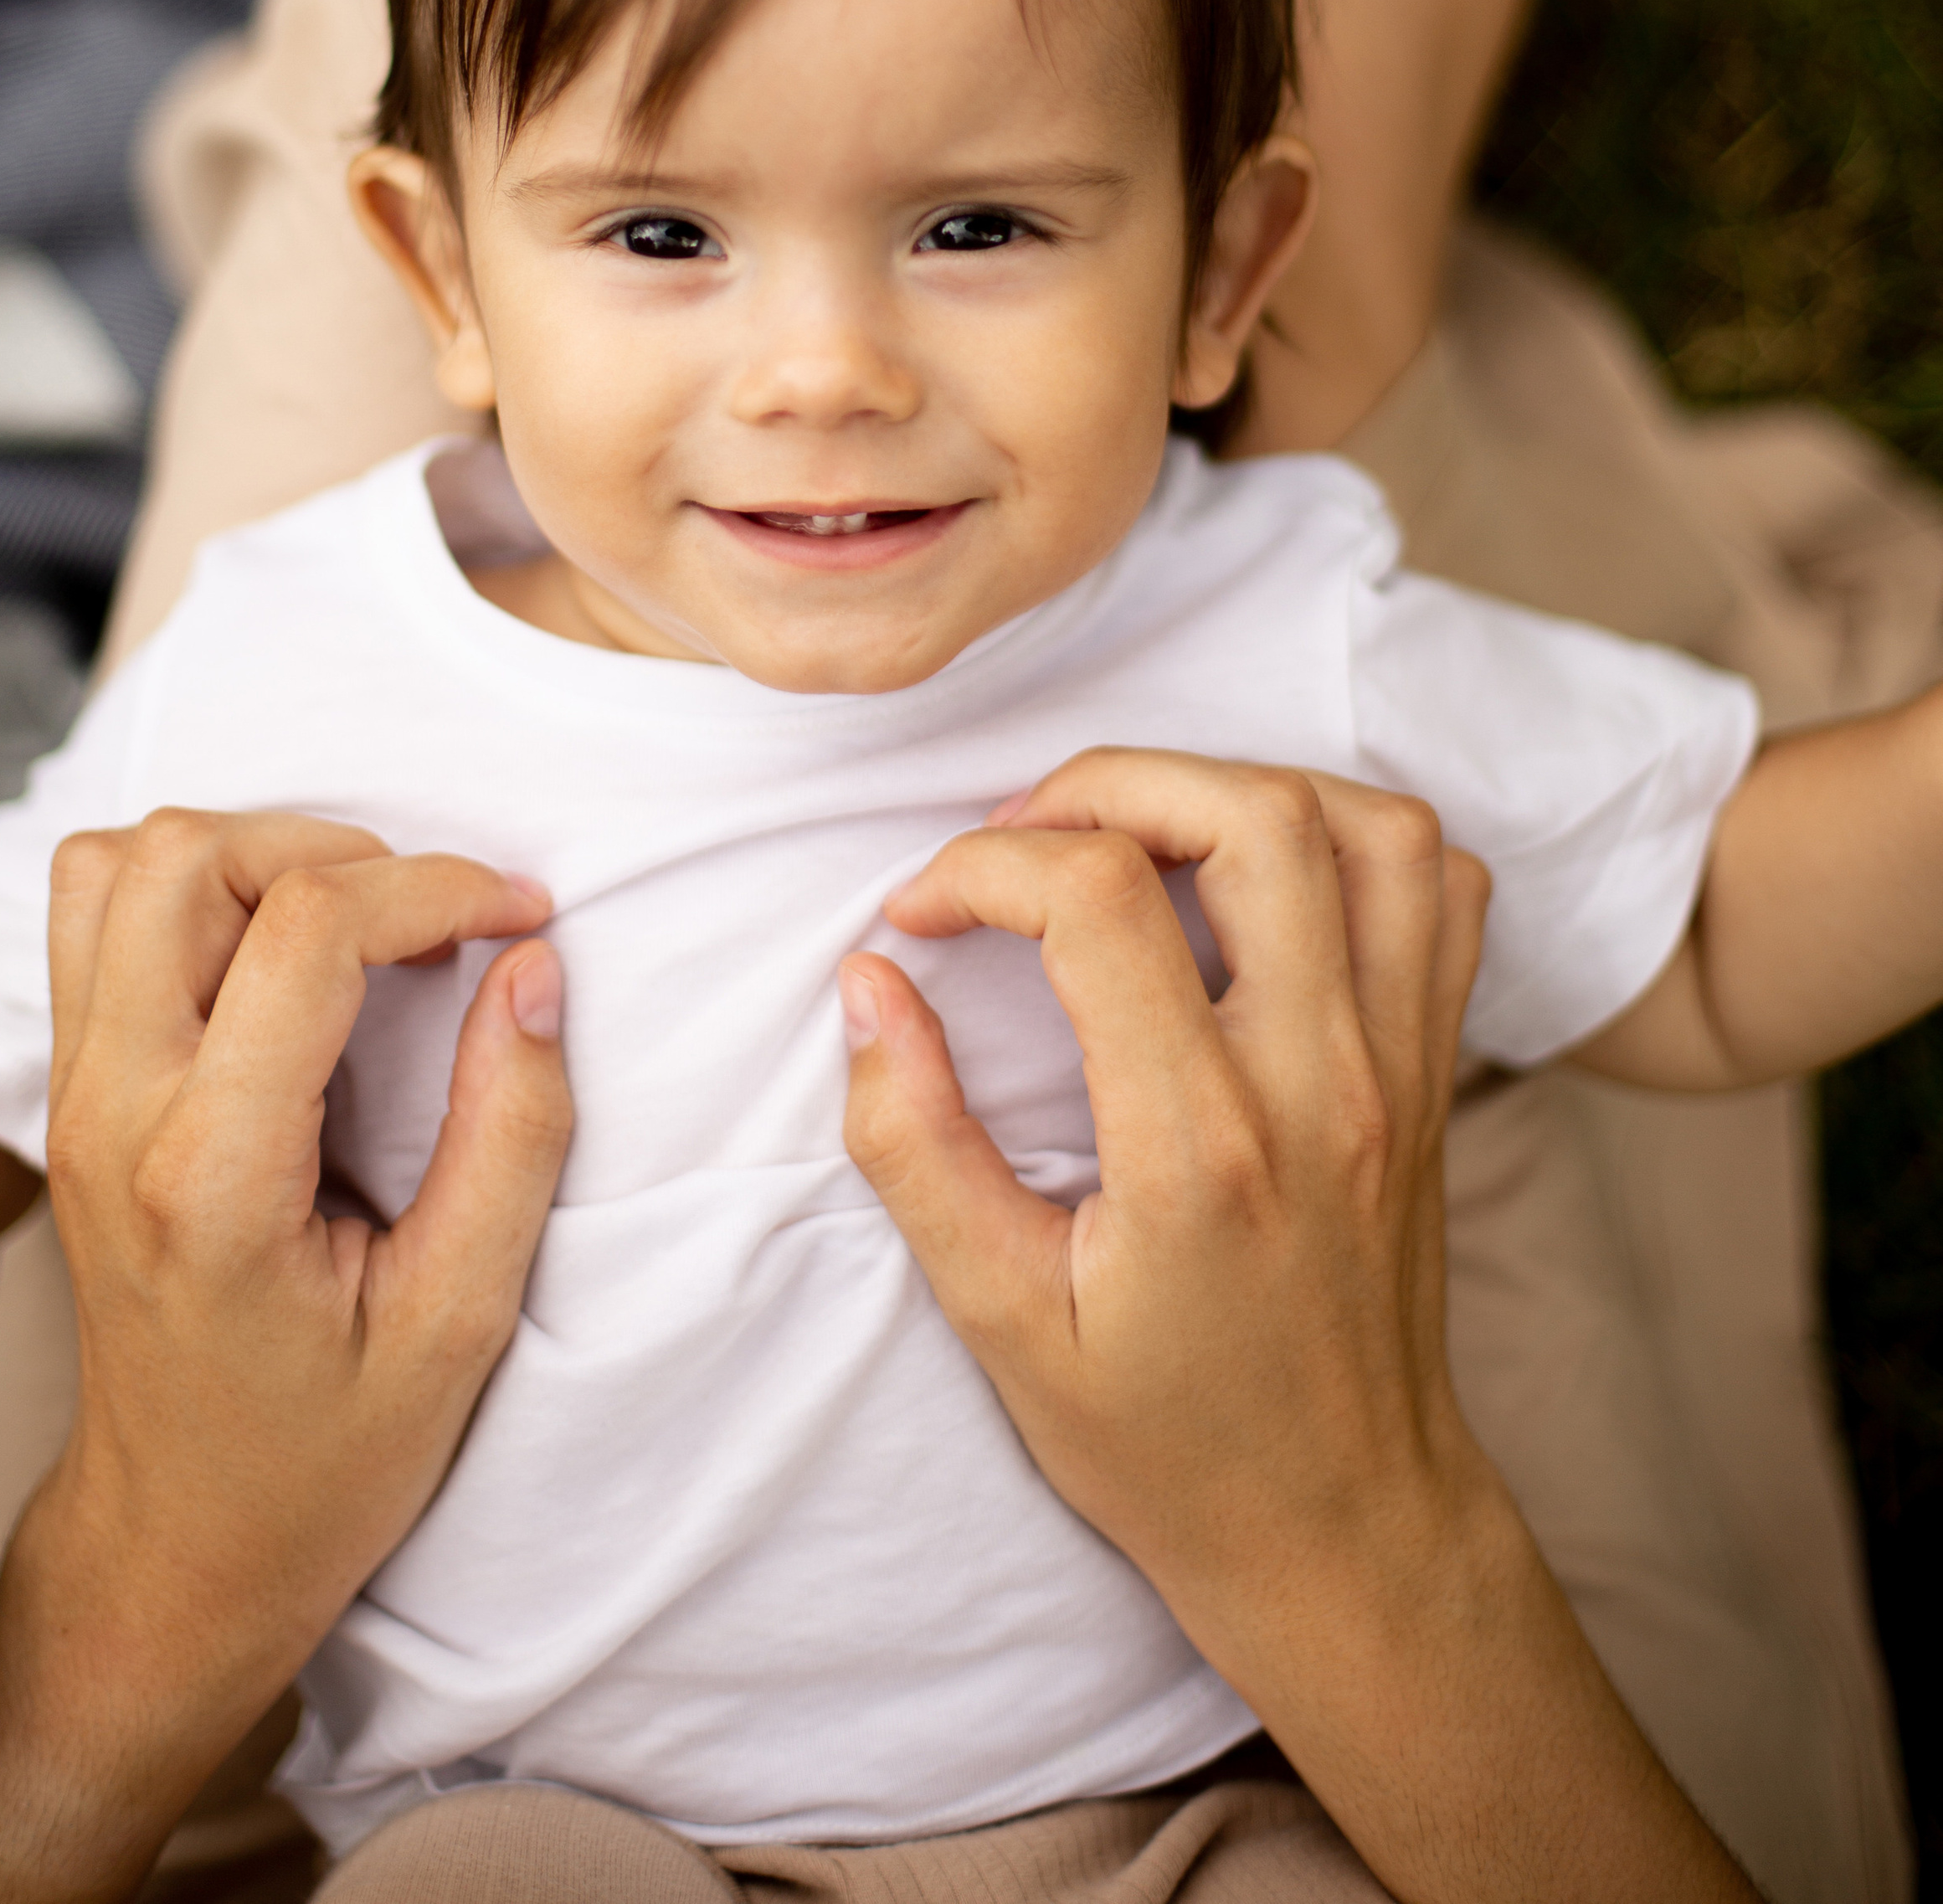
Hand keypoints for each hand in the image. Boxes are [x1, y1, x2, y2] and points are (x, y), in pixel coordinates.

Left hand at [0, 805, 568, 1903]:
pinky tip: (285, 952)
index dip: (438, 886)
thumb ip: (513, 1136)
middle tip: (434, 918)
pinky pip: (97, 915)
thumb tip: (534, 969)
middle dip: (337, 847)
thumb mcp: (459, 1323)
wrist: (178, 1546)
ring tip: (359, 923)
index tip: (522, 918)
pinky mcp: (74, 1092)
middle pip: (188, 858)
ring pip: (123, 864)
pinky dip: (194, 888)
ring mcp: (76, 1098)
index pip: (307, 926)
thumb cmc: (322, 1458)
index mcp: (211, 1174)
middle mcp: (115, 1114)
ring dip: (253, 853)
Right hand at [840, 751, 1757, 1901]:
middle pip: (1251, 816)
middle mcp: (1324, 1084)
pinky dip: (1354, 839)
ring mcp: (1402, 1069)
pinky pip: (1439, 889)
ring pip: (1367, 826)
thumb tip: (869, 984)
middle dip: (1109, 781)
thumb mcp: (999, 1322)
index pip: (1100, 899)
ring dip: (1237, 787)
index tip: (920, 915)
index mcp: (1200, 1148)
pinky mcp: (1439, 1069)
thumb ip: (915, 1144)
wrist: (1343, 1528)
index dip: (982, 868)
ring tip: (1136, 835)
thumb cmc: (1165, 1440)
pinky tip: (1257, 879)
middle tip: (1023, 836)